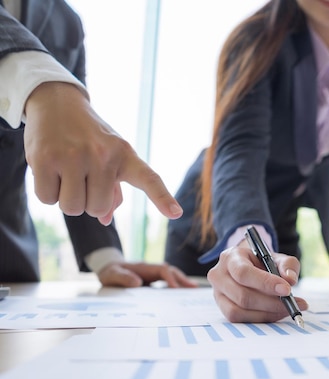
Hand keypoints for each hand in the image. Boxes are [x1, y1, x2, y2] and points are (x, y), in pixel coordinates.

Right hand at [23, 82, 182, 225]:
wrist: (57, 103)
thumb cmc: (89, 138)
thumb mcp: (109, 157)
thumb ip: (112, 190)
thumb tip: (104, 219)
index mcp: (125, 155)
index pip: (149, 179)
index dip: (162, 198)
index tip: (176, 213)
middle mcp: (103, 155)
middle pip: (96, 209)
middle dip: (87, 202)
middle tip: (81, 179)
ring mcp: (74, 155)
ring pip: (72, 208)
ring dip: (66, 199)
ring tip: (66, 174)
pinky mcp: (45, 158)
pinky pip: (47, 199)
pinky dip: (46, 192)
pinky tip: (49, 170)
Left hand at [97, 262, 197, 287]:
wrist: (107, 268)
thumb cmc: (110, 271)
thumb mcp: (112, 274)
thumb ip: (123, 277)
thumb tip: (137, 282)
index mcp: (144, 267)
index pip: (163, 270)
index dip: (170, 278)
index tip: (175, 289)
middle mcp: (151, 269)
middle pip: (171, 271)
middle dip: (182, 279)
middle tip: (194, 288)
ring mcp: (152, 274)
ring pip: (170, 275)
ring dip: (181, 281)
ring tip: (193, 289)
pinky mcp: (151, 279)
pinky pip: (166, 281)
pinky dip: (174, 285)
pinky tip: (180, 292)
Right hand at [207, 244, 307, 322]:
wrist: (249, 267)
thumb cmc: (262, 262)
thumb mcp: (276, 258)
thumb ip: (287, 265)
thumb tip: (290, 280)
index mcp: (230, 257)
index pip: (244, 273)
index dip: (265, 283)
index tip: (287, 290)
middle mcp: (219, 275)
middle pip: (242, 295)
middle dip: (271, 302)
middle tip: (292, 303)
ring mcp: (218, 294)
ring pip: (240, 311)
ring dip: (267, 313)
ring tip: (287, 309)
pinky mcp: (223, 309)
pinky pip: (240, 319)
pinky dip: (261, 318)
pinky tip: (276, 313)